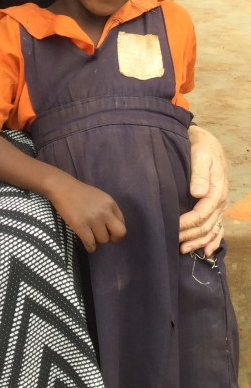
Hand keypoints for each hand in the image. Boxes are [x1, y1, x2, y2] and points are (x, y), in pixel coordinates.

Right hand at [46, 173, 126, 252]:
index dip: (115, 230)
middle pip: (120, 234)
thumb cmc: (79, 192)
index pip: (122, 224)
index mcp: (110, 203)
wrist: (61, 187)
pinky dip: (90, 247)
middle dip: (113, 239)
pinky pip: (91, 244)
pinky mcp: (81, 225)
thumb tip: (111, 228)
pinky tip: (86, 244)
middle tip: (103, 238)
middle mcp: (104, 211)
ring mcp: (93, 219)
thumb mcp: (99, 197)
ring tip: (89, 236)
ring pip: (103, 240)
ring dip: (97, 241)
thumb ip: (108, 210)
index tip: (108, 232)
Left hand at [179, 125, 228, 254]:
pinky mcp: (215, 205)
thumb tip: (198, 193)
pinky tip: (207, 251)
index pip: (202, 213)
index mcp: (216, 190)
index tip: (173, 228)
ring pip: (211, 229)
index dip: (188, 223)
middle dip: (190, 235)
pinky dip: (213, 241)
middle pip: (206, 225)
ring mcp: (219, 205)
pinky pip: (218, 227)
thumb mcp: (200, 154)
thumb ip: (199, 173)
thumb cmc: (200, 146)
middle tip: (173, 241)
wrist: (207, 142)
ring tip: (183, 249)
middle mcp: (220, 201)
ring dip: (199, 241)